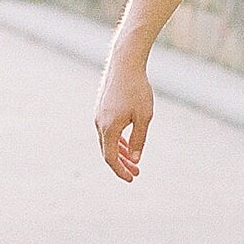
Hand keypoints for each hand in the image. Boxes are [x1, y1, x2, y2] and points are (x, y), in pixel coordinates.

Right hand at [95, 48, 153, 182]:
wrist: (125, 65)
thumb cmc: (137, 89)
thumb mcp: (144, 117)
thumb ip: (139, 139)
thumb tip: (135, 159)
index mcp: (108, 128)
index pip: (111, 158)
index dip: (121, 170)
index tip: (131, 178)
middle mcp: (99, 124)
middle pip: (108, 151)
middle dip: (121, 164)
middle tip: (135, 173)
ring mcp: (99, 116)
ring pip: (107, 141)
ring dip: (120, 152)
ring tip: (134, 162)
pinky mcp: (102, 109)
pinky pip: (108, 131)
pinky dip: (117, 140)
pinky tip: (127, 144)